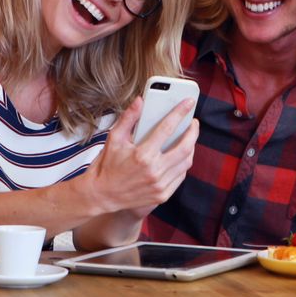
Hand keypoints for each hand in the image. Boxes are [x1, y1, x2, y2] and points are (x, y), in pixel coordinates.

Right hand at [83, 97, 197, 213]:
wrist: (103, 195)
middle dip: (193, 131)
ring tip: (188, 137)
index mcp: (142, 155)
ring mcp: (160, 185)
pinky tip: (181, 155)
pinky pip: (181, 176)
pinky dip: (183, 163)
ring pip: (186, 162)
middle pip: (185, 147)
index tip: (188, 102)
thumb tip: (140, 100)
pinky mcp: (163, 195)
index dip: (180, 113)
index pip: (167, 128)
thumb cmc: (108, 165)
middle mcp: (154, 171)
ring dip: (191, 147)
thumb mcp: (114, 138)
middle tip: (193, 122)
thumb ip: (128, 118)